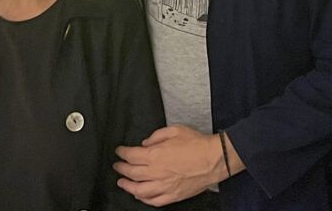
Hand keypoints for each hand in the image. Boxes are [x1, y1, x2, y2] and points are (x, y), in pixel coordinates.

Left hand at [113, 125, 233, 206]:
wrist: (214, 159)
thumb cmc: (197, 144)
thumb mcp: (174, 130)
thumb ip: (156, 136)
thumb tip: (145, 143)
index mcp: (156, 154)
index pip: (131, 155)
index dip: (122, 153)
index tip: (119, 151)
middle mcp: (157, 172)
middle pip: (132, 173)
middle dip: (121, 169)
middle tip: (117, 166)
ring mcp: (165, 186)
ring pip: (139, 190)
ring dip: (128, 186)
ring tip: (122, 182)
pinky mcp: (174, 195)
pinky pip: (155, 201)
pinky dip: (144, 199)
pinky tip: (140, 196)